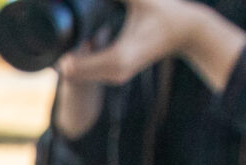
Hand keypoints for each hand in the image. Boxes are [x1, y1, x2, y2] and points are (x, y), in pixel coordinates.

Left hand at [60, 0, 245, 90]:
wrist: (188, 32)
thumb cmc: (167, 13)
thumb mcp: (141, 1)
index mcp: (118, 57)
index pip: (73, 66)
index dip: (60, 53)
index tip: (57, 37)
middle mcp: (115, 72)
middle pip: (71, 73)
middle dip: (63, 56)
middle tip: (59, 38)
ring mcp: (116, 76)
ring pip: (78, 75)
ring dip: (72, 60)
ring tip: (72, 40)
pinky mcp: (118, 74)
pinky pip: (88, 73)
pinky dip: (81, 62)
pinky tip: (84, 44)